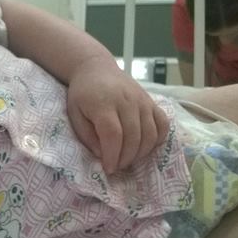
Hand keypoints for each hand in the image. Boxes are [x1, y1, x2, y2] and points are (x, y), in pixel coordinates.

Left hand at [66, 58, 168, 173]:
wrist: (96, 68)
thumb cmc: (82, 94)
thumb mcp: (74, 114)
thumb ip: (86, 135)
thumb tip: (102, 155)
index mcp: (104, 104)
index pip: (113, 134)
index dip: (112, 155)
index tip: (108, 169)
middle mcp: (126, 101)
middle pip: (133, 136)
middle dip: (125, 158)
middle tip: (116, 166)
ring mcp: (142, 101)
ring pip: (150, 133)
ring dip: (140, 153)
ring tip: (127, 159)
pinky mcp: (151, 101)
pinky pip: (163, 124)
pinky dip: (158, 140)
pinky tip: (145, 147)